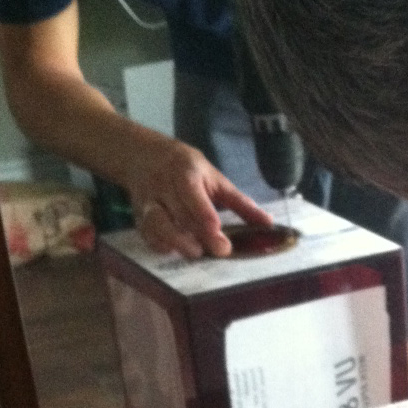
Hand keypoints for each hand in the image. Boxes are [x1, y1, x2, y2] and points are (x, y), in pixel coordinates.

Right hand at [125, 138, 273, 258]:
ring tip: (195, 252)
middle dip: (198, 234)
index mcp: (184, 172)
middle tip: (220, 250)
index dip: (203, 214)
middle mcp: (163, 186)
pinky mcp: (139, 215)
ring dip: (176, 241)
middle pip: (178, 213)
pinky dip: (159, 244)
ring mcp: (148, 201)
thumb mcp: (215, 178)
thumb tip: (268, 223)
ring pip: (157, 223)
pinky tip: (174, 250)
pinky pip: (147, 233)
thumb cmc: (187, 168)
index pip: (191, 193)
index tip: (217, 231)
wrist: (142, 155)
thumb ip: (240, 203)